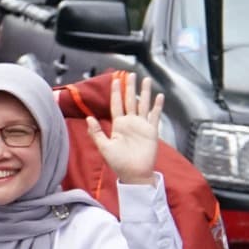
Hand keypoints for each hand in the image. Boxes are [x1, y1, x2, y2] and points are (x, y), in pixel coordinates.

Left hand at [85, 69, 164, 185]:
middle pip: (130, 100)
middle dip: (130, 87)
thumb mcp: (104, 147)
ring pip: (143, 104)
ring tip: (146, 80)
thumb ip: (97, 133)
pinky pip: (155, 116)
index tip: (115, 80)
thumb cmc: (118, 163)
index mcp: (118, 125)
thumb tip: (89, 117)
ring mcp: (142, 126)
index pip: (116, 105)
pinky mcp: (152, 131)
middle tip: (130, 74)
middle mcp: (130, 123)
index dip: (116, 93)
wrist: (134, 174)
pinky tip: (159, 96)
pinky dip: (157, 106)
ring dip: (145, 92)